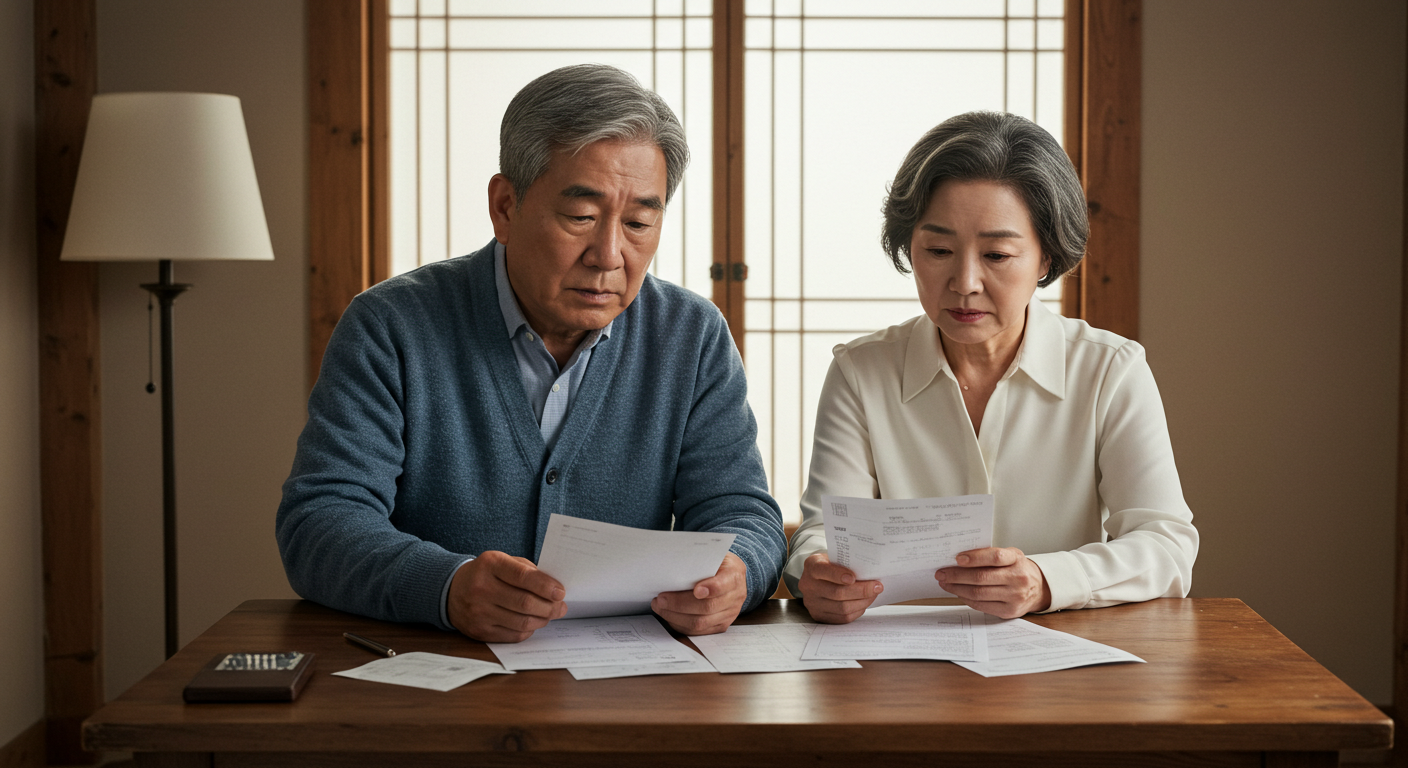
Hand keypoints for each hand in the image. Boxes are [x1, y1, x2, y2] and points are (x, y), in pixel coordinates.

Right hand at [447, 550, 566, 641]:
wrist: (452, 591)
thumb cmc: (487, 574)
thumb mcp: (503, 562)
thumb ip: (527, 571)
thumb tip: (554, 589)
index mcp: (490, 565)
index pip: (523, 577)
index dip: (546, 586)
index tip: (560, 592)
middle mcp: (481, 588)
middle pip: (525, 603)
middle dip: (549, 607)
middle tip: (560, 607)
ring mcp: (479, 612)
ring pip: (522, 622)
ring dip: (542, 619)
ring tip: (549, 614)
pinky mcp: (480, 631)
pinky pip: (513, 635)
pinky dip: (528, 630)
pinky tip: (532, 622)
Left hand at [651, 553, 747, 634]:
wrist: (731, 577)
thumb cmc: (717, 564)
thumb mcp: (713, 555)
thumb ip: (699, 561)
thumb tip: (676, 566)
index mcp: (734, 575)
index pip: (724, 585)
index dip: (711, 588)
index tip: (696, 590)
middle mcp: (735, 597)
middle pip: (707, 607)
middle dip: (680, 604)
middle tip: (660, 599)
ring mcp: (729, 614)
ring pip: (700, 623)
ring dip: (675, 616)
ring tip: (659, 606)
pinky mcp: (720, 626)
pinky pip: (698, 631)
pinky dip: (679, 624)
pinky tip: (668, 614)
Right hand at [797, 552, 881, 623]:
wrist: (817, 577)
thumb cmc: (832, 565)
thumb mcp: (835, 557)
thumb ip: (848, 563)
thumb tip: (872, 571)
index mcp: (812, 566)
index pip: (824, 570)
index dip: (838, 575)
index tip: (854, 577)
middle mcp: (808, 585)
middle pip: (837, 593)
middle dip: (861, 590)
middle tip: (877, 586)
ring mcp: (812, 602)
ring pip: (842, 608)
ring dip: (862, 602)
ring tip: (873, 595)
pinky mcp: (819, 615)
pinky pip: (842, 618)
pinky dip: (857, 611)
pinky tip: (864, 603)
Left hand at [937, 547, 1050, 618]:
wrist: (1038, 588)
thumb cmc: (1017, 568)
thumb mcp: (1010, 555)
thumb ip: (989, 555)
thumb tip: (958, 559)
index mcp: (1016, 559)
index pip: (995, 557)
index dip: (974, 557)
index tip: (957, 558)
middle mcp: (1018, 578)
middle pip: (981, 578)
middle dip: (956, 575)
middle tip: (941, 573)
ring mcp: (1014, 597)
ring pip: (978, 593)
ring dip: (957, 588)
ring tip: (945, 583)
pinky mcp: (1009, 611)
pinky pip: (981, 605)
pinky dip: (966, 598)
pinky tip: (958, 592)